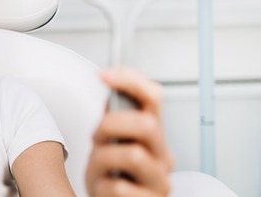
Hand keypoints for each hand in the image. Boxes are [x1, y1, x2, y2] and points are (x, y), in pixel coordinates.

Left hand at [85, 68, 174, 196]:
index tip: (104, 74)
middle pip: (147, 124)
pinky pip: (119, 187)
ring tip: (100, 168)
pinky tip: (104, 188)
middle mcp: (163, 156)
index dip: (130, 81)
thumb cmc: (111, 174)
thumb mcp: (109, 140)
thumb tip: (109, 81)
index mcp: (153, 135)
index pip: (153, 98)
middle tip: (98, 137)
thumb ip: (114, 115)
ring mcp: (160, 181)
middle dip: (112, 125)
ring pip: (134, 155)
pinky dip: (102, 186)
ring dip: (103, 159)